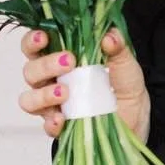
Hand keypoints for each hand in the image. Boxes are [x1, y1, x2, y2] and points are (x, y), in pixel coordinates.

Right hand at [19, 26, 151, 145]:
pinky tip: (63, 118)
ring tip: (64, 92)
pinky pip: (48, 126)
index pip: (36, 47)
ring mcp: (53, 106)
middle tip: (69, 61)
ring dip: (43, 94)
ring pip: (29, 99)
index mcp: (61, 60)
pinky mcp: (62, 127)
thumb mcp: (126, 64)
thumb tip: (109, 36)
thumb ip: (118, 48)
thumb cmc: (124, 87)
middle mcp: (51, 81)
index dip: (33, 41)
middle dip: (45, 65)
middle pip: (30, 71)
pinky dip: (52, 122)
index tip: (43, 36)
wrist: (136, 118)